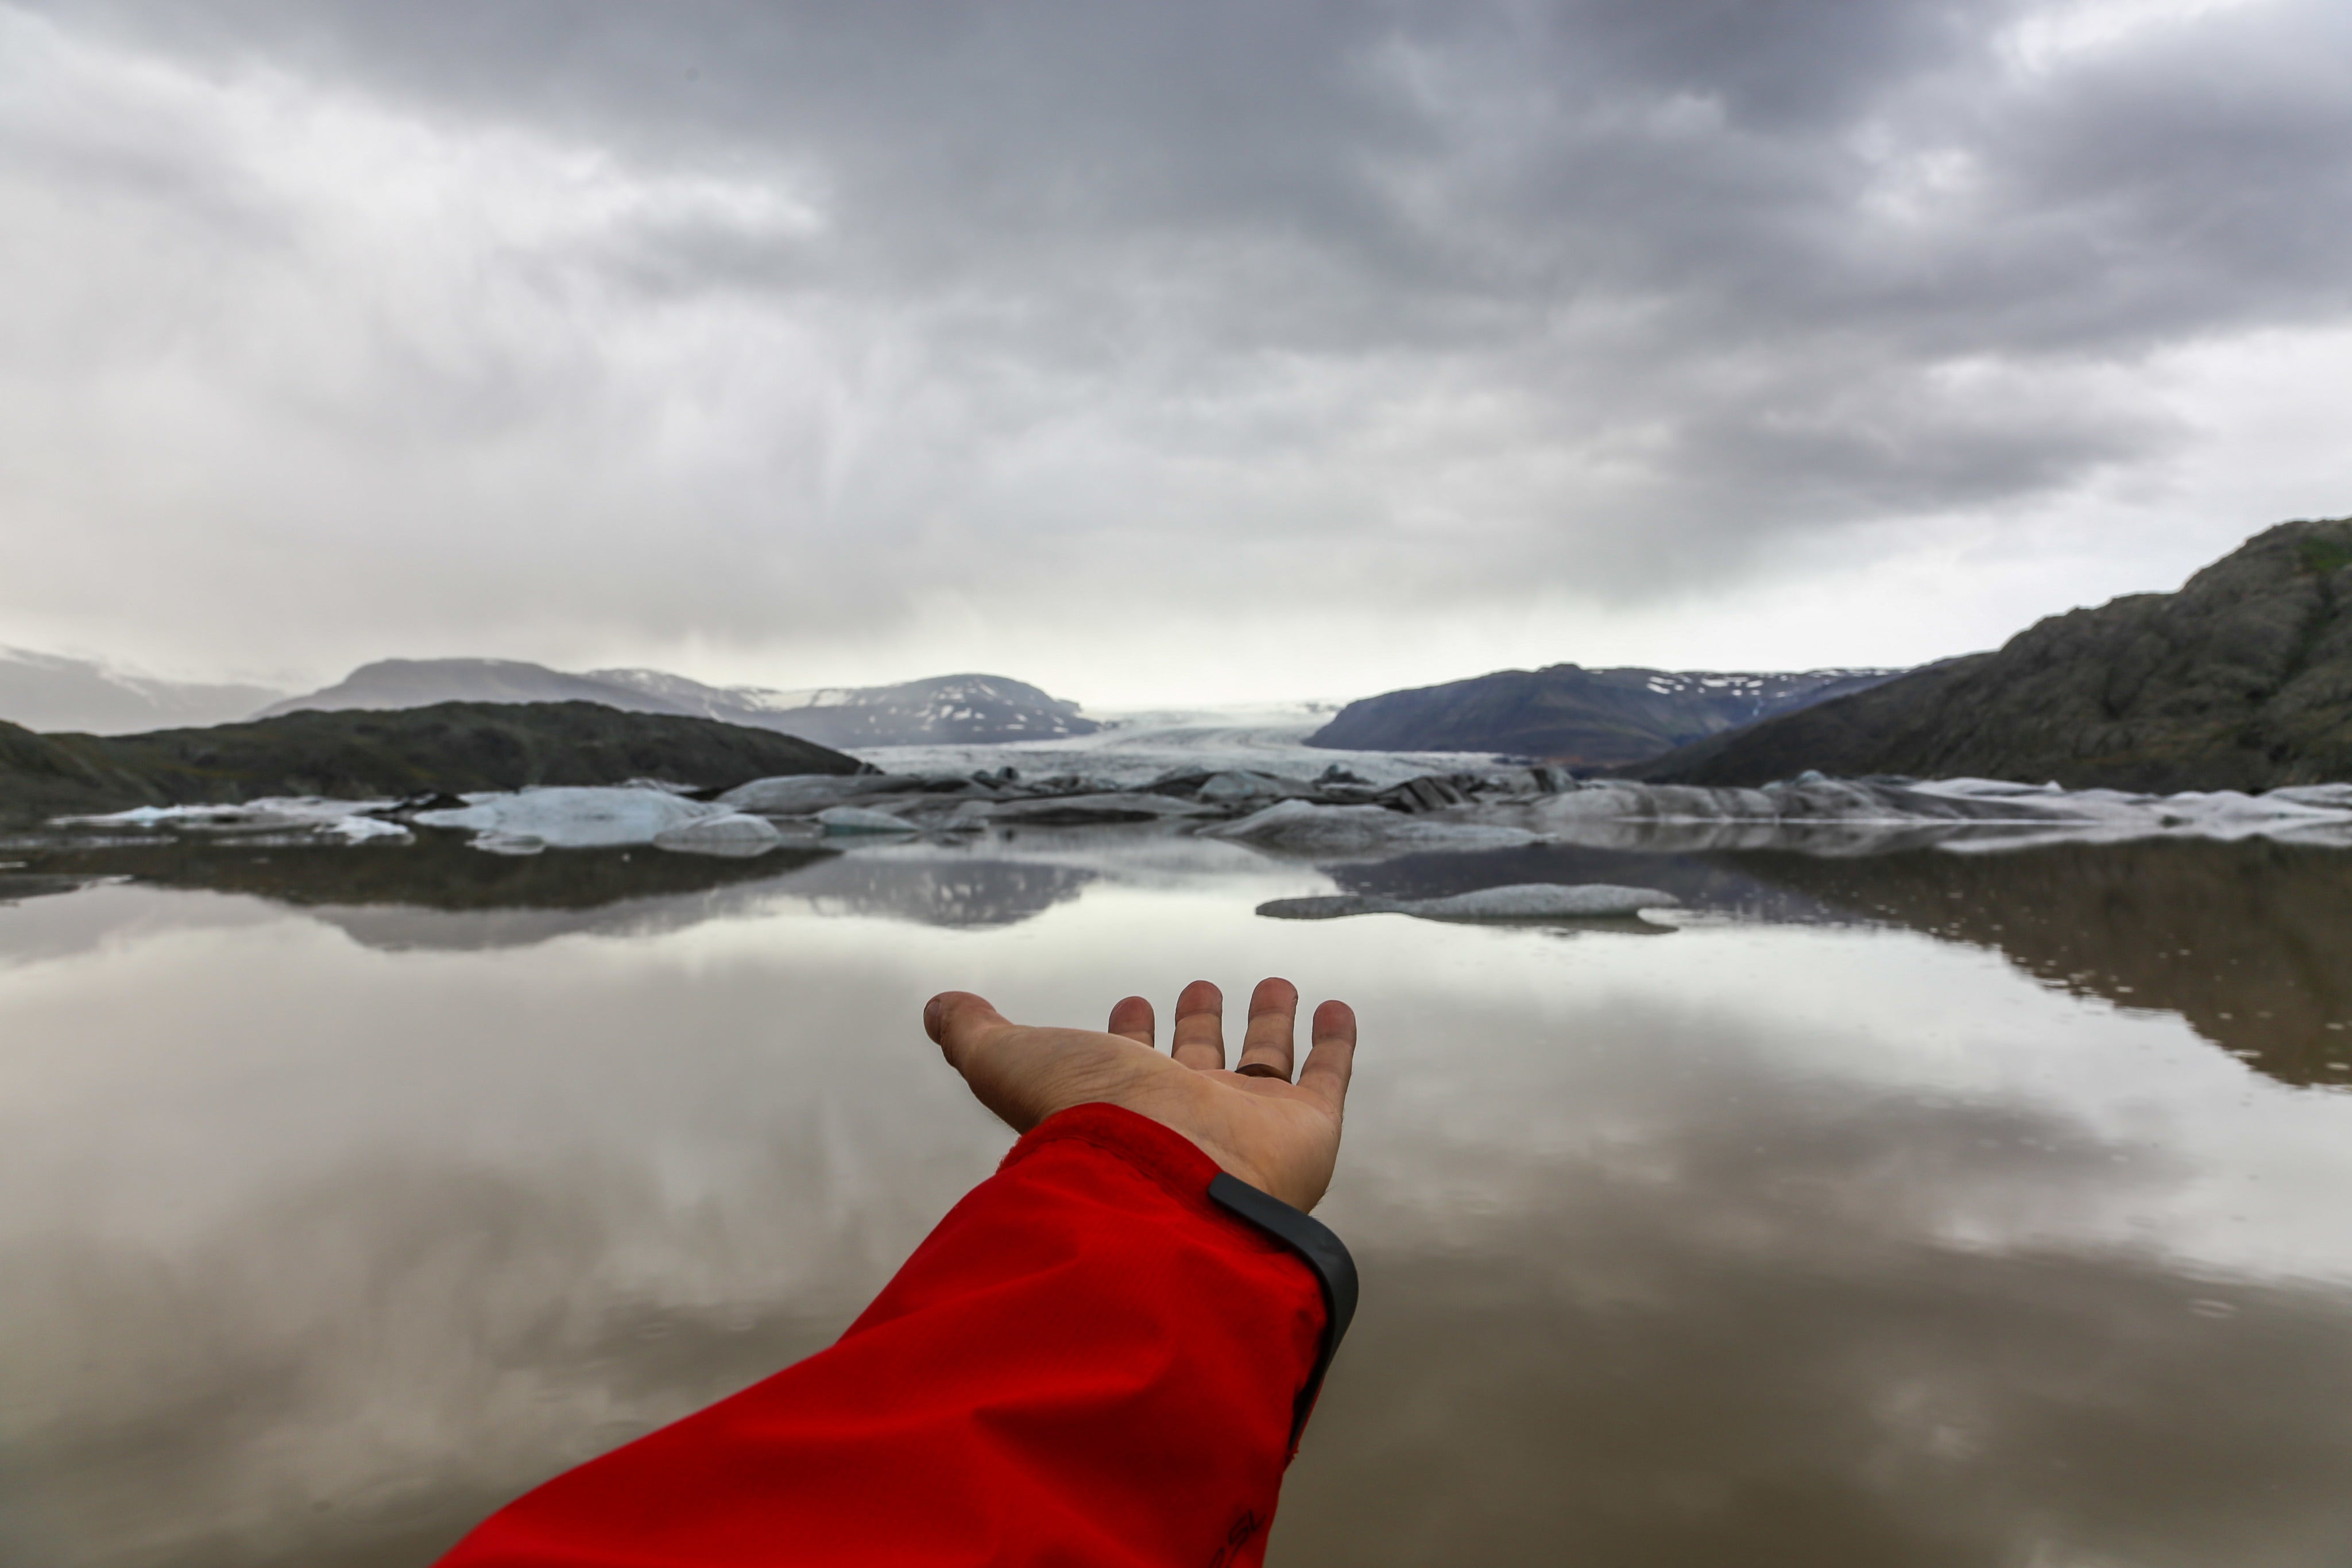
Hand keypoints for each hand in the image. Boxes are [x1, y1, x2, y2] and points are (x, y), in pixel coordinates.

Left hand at [924, 979, 1357, 1211]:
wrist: (1168, 1178)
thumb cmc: (1086, 1121)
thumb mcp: (1009, 1063)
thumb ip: (974, 1035)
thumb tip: (938, 1009)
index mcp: (1122, 1099)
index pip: (1127, 1060)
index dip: (1128, 1030)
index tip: (1131, 1002)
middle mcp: (1184, 1112)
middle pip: (1195, 1060)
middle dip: (1197, 1023)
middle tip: (1200, 988)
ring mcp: (1248, 1122)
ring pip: (1264, 1063)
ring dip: (1269, 1023)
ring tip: (1276, 985)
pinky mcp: (1306, 1130)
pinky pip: (1325, 1077)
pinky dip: (1334, 1044)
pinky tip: (1335, 1008)